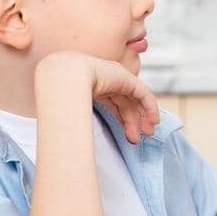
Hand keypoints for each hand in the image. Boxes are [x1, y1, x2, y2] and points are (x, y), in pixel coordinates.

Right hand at [36, 51, 159, 143]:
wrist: (67, 76)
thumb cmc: (62, 94)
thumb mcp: (75, 109)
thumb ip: (81, 119)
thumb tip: (77, 138)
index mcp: (95, 84)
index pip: (113, 102)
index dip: (121, 119)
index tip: (127, 134)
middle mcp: (108, 79)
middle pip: (125, 103)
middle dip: (132, 122)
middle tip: (137, 139)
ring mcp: (118, 78)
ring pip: (135, 100)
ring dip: (141, 118)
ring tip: (146, 135)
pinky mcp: (128, 79)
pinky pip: (143, 94)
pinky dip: (150, 107)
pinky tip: (153, 120)